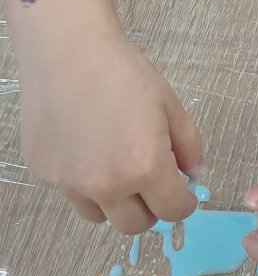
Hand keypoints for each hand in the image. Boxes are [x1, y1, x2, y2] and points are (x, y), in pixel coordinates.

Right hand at [20, 28, 203, 233]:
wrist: (67, 50)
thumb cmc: (122, 71)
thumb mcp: (169, 103)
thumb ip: (189, 145)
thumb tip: (195, 174)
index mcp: (144, 167)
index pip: (173, 212)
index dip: (183, 202)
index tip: (182, 192)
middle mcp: (106, 184)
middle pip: (135, 225)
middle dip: (150, 208)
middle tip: (150, 180)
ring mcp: (70, 182)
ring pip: (100, 215)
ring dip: (114, 200)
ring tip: (114, 163)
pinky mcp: (45, 172)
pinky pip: (70, 190)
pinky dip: (82, 179)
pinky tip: (84, 144)